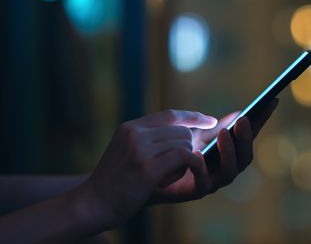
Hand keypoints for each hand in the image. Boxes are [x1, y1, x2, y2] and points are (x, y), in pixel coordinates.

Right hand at [77, 110, 216, 228]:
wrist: (93, 203)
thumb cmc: (115, 180)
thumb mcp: (127, 150)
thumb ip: (150, 139)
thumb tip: (184, 131)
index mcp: (131, 127)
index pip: (170, 114)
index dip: (193, 116)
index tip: (210, 120)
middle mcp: (135, 133)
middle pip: (181, 130)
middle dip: (190, 146)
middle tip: (184, 163)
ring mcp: (140, 149)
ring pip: (184, 142)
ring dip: (187, 159)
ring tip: (173, 174)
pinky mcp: (147, 168)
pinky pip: (184, 156)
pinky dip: (193, 164)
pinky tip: (188, 173)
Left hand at [148, 98, 278, 203]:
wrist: (148, 170)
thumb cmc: (172, 150)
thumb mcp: (195, 133)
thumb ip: (214, 126)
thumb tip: (237, 114)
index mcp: (226, 153)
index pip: (248, 137)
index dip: (261, 120)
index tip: (271, 101)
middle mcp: (223, 168)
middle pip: (245, 156)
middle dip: (246, 137)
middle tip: (243, 119)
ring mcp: (212, 181)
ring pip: (231, 171)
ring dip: (230, 151)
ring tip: (224, 133)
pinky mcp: (195, 191)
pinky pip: (205, 182)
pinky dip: (203, 168)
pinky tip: (198, 153)